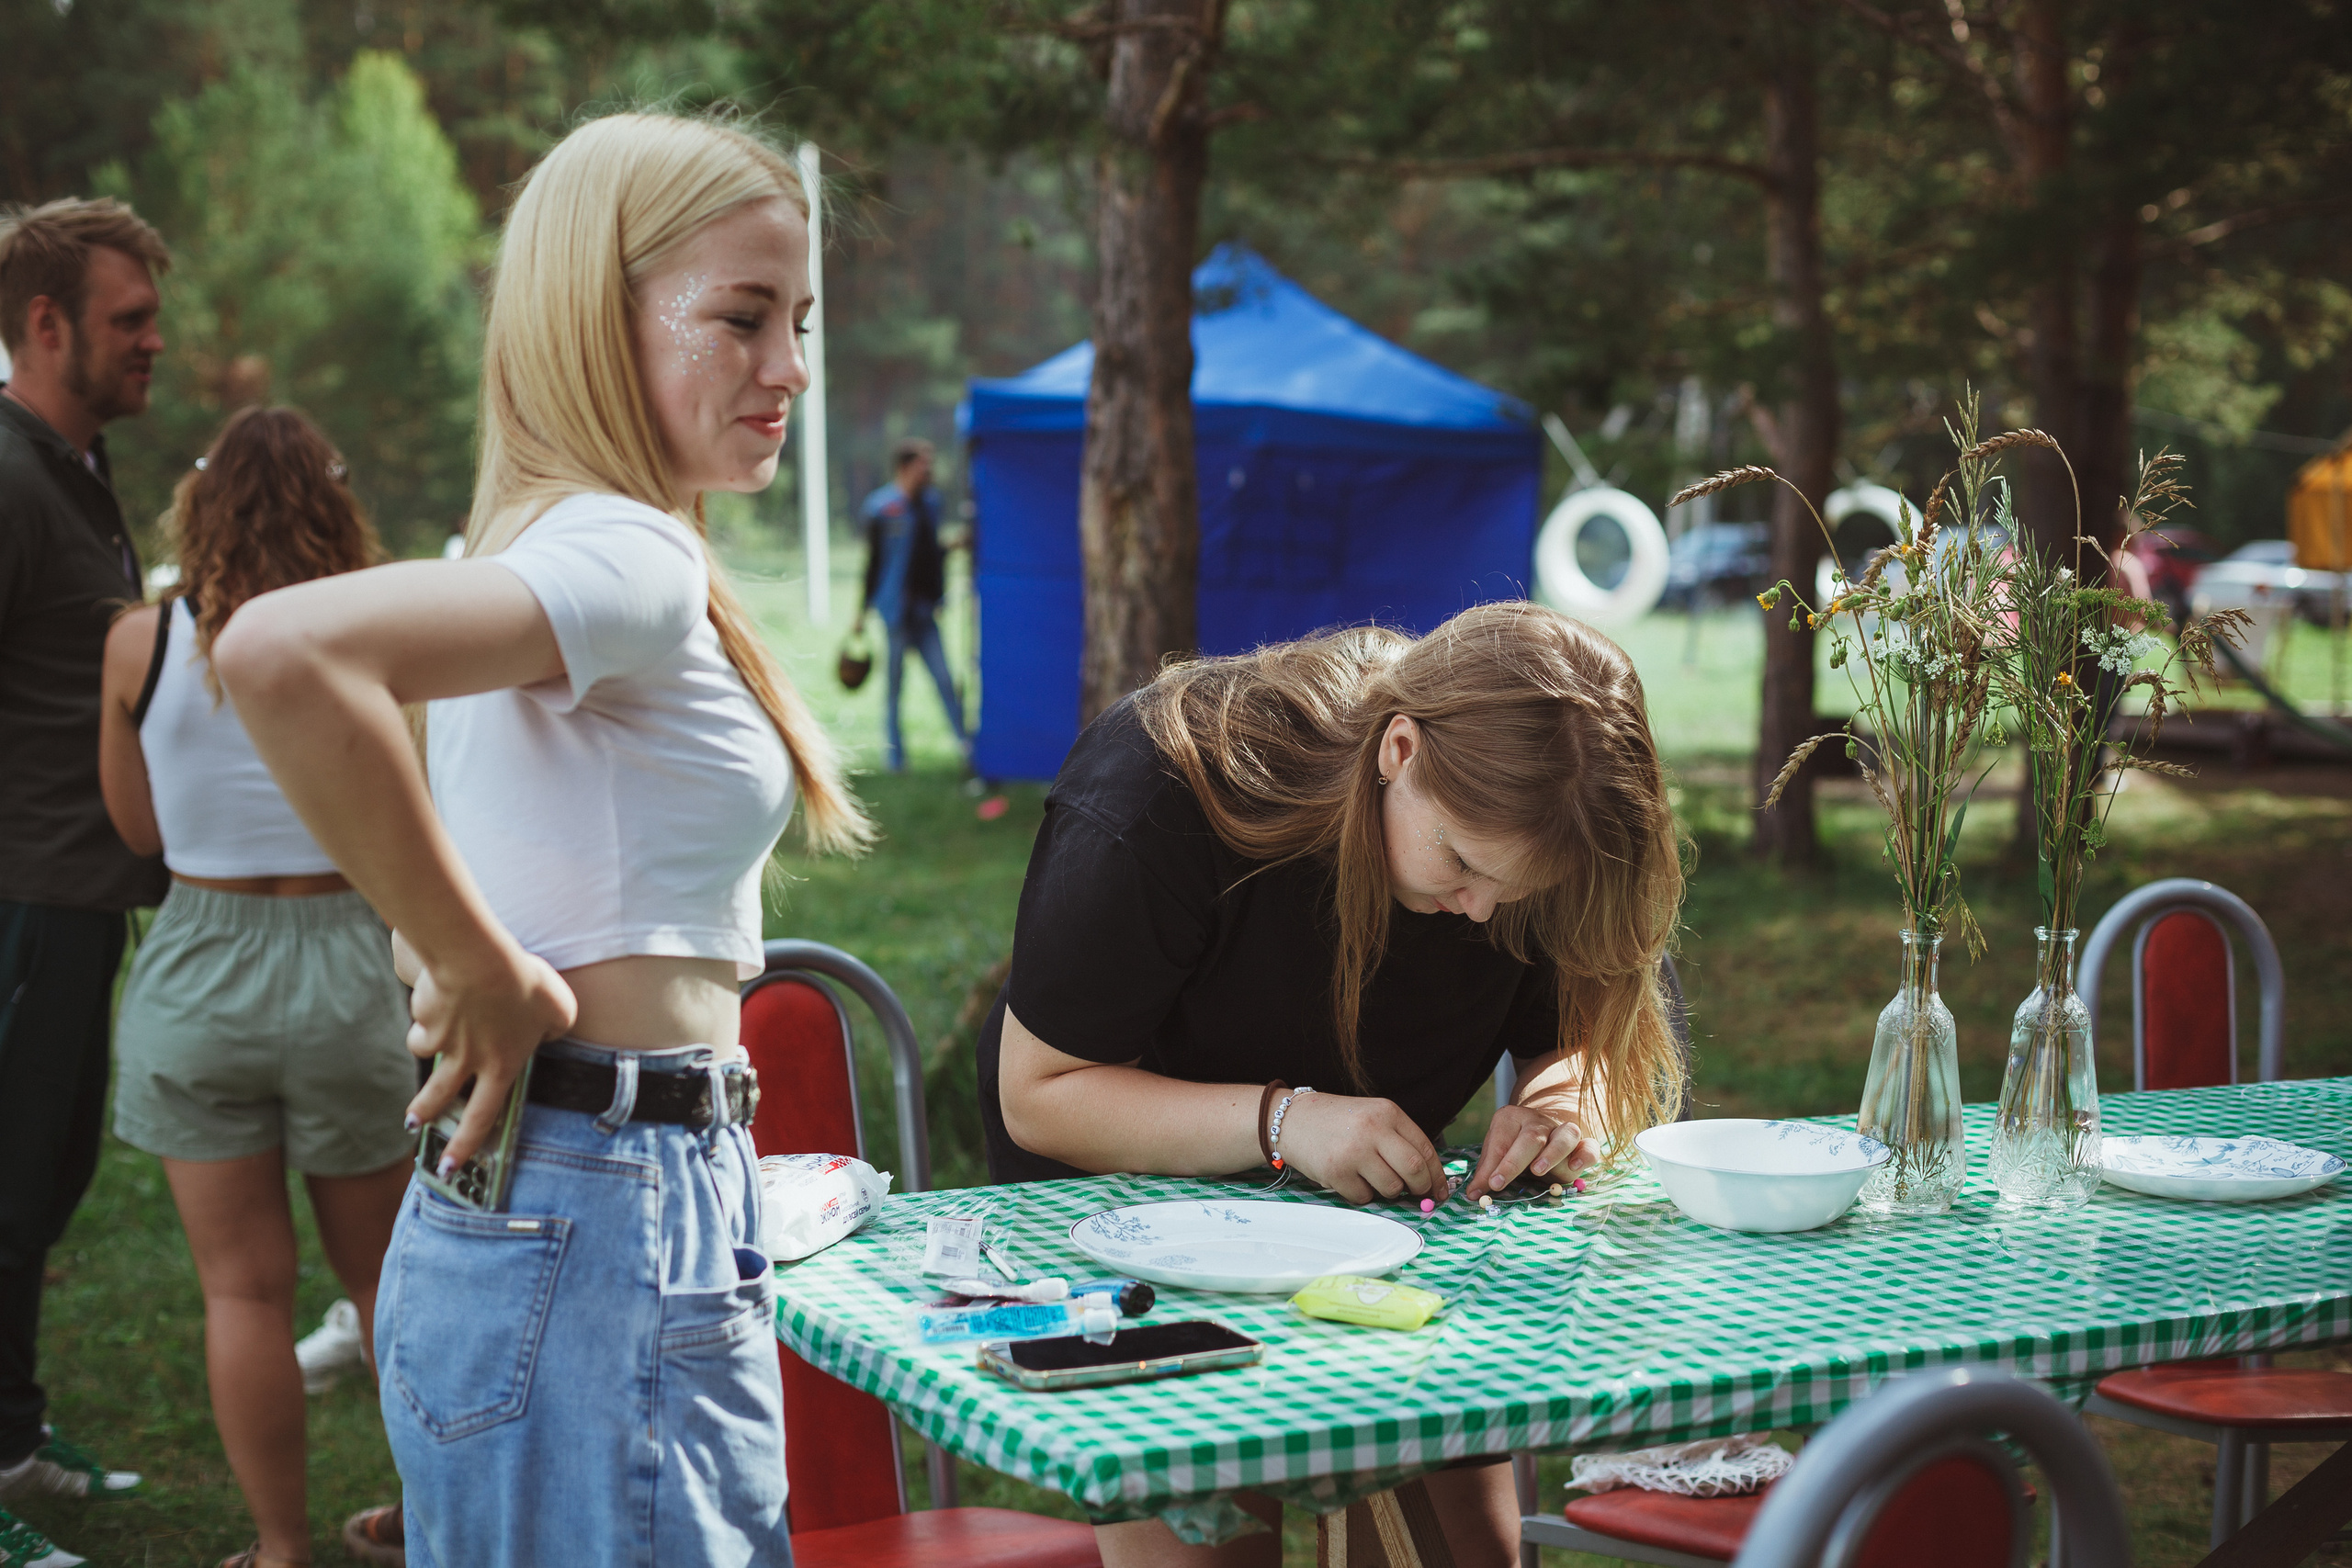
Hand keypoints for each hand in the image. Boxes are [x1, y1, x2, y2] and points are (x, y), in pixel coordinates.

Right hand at [403, 940, 575, 1171]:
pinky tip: (438, 993)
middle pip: (438, 1097)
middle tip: (414, 1124)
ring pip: (424, 1051)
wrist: (478, 961)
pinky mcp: (424, 1016)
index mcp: (500, 1067)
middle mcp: (466, 1061)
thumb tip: (551, 1033)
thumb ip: (557, 1028)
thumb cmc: (524, 985)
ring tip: (431, 1034)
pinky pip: (422, 1016)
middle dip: (424, 1112)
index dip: (464, 1145)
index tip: (449, 1166)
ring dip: (425, 1045)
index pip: (481, 1118)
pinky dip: (426, 1009)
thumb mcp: (560, 1011)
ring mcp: (441, 1040)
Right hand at [1275, 1092, 1444, 1204]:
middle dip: (1421, 1188)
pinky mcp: (1336, 1171)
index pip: (1425, 1149)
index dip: (1437, 1175)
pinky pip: (1364, 1197)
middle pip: (1414, 1170)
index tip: (1440, 1190)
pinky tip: (1350, 1178)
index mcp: (1387, 1112)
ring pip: (1392, 1187)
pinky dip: (1362, 1194)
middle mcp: (1373, 1129)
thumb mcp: (1372, 1115)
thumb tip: (1428, 1177)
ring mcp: (1354, 1151)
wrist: (1291, 1119)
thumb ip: (1398, 1139)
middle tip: (1417, 1194)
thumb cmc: (1337, 1121)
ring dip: (1388, 1191)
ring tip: (1373, 1178)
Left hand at [1467, 1103, 1597, 1197]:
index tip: (1485, 1186)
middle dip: (1513, 1161)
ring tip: (1537, 1171)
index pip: (1501, 1142)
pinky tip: (1576, 1167)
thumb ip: (1488, 1170)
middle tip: (1499, 1182)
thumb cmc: (1516, 1144)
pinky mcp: (1584, 1143)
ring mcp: (1563, 1130)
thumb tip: (1474, 1195)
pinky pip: (1590, 1146)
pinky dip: (1585, 1155)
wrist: (1547, 1123)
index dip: (1492, 1166)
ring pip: (1565, 1135)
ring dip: (1552, 1153)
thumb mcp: (1498, 1151)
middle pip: (1530, 1138)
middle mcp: (1539, 1122)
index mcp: (1512, 1118)